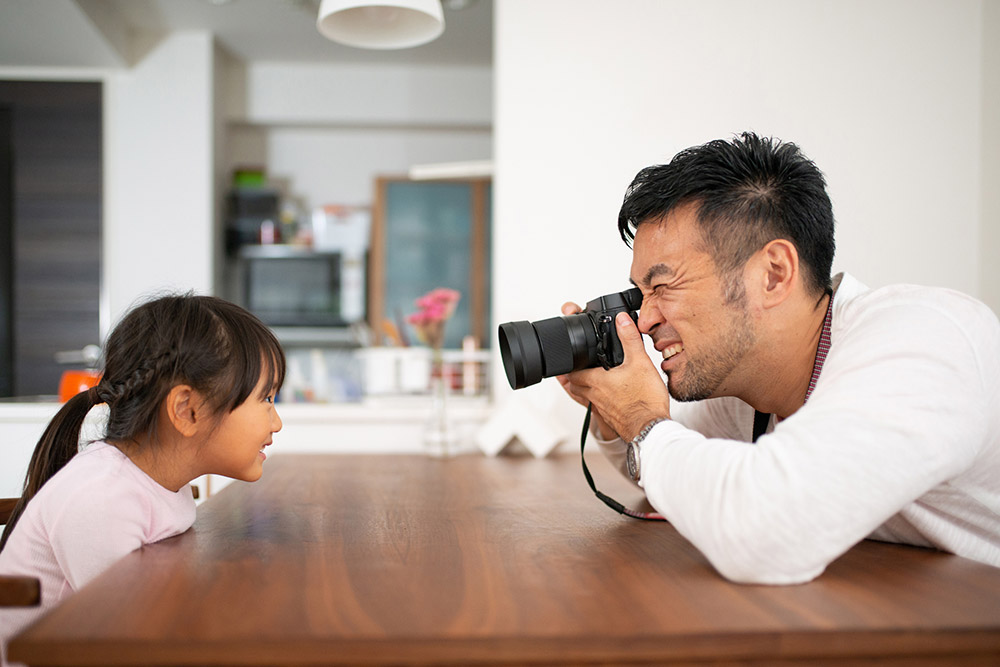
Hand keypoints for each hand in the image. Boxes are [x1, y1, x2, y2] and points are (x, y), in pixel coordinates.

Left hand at [562, 311, 670, 441]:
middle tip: (584, 367)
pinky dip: (602, 400)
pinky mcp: (612, 418)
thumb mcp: (640, 362)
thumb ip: (629, 339)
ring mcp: (602, 409)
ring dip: (588, 388)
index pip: (572, 373)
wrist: (651, 429)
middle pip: (576, 386)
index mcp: (596, 382)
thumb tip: (622, 320)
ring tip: (598, 380)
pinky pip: (600, 408)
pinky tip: (615, 396)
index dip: (572, 365)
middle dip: (577, 376)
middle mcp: (595, 396)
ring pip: (587, 397)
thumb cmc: (645, 400)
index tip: (576, 358)